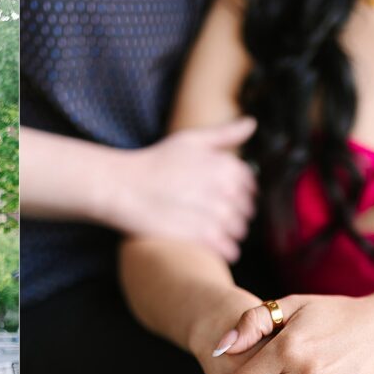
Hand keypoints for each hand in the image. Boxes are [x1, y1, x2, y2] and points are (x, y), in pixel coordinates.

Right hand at [104, 119, 257, 260]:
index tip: (230, 199)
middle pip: (247, 209)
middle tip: (222, 219)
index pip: (251, 185)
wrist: (122, 187)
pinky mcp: (198, 234)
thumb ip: (224, 134)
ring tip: (219, 234)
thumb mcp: (189, 140)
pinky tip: (220, 249)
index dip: (243, 194)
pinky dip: (227, 250)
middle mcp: (222, 187)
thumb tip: (251, 123)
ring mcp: (211, 212)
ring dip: (234, 234)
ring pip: (239, 230)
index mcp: (224, 164)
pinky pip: (226, 246)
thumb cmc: (154, 163)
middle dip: (239, 216)